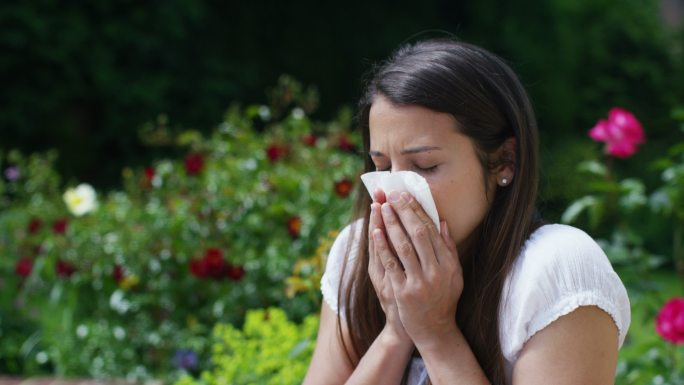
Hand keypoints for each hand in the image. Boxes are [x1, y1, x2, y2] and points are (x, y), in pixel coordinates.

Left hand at [374, 191, 462, 348]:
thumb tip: (442, 222)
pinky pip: (391, 265)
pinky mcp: (404, 292)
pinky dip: (383, 247)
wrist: (435, 331)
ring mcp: (420, 282)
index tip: (406, 196)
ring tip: (382, 208)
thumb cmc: (443, 300)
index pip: (431, 230)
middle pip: (417, 234)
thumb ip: (449, 249)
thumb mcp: (454, 274)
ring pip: (403, 246)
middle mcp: (436, 271)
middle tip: (392, 195)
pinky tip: (376, 232)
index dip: (417, 211)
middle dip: (403, 212)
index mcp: (449, 263)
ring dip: (391, 224)